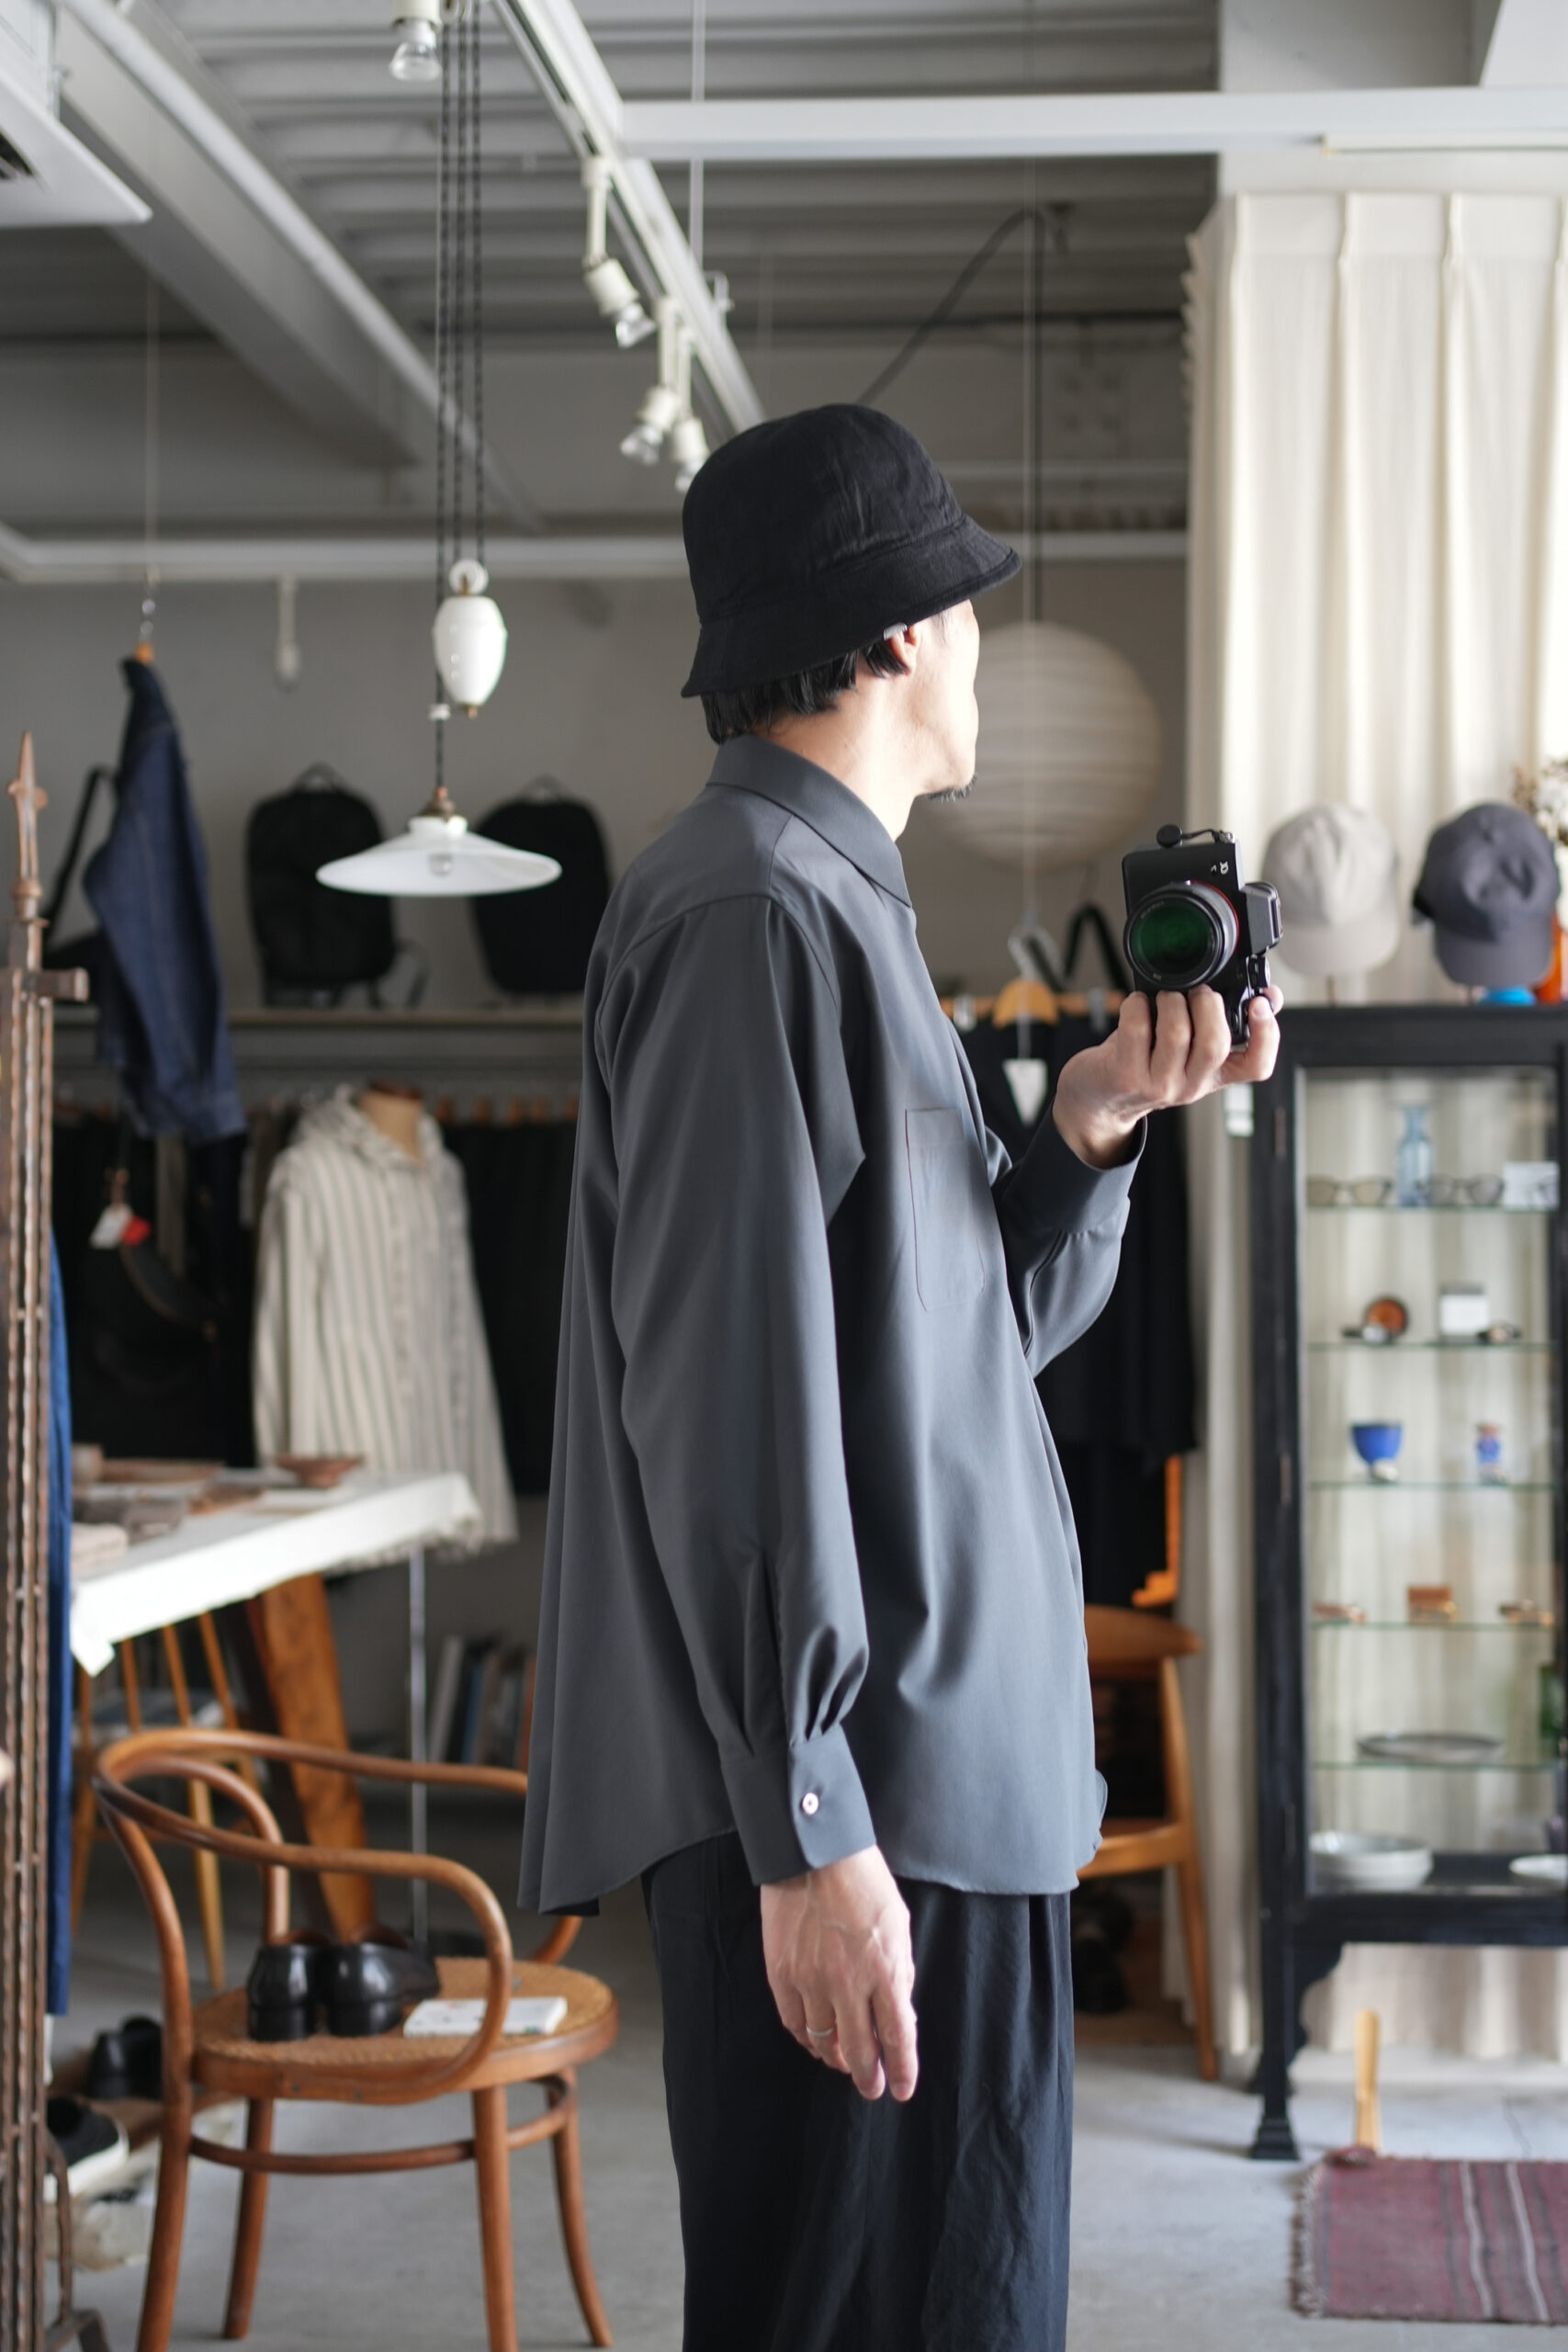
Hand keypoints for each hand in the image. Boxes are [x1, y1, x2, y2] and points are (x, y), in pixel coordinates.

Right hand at [761, 1846, 917, 2102]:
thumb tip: (899, 2017)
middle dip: (867, 2077)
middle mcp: (849, 1984)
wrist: (815, 1854)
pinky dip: (804, 2038)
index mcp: (886, 1971)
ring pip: (823, 2041)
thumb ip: (900, 1974)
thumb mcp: (899, 1927)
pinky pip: (793, 2022)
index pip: (898, 2038)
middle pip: (859, 2051)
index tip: (901, 2089)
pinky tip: (812, 2040)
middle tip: (870, 2087)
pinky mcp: (782, 1974)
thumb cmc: (865, 1883)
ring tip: (841, 2063)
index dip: (901, 2070)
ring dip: (835, 2059)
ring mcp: (811, 1981)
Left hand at [1052, 983, 1282, 1168]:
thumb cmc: (1146, 1063)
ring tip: (1163, 997)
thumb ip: (1220, 1024)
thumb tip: (1266, 994)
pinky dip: (1137, 1004)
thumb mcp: (1189, 1051)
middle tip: (1196, 991)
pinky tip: (1136, 1004)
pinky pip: (1137, 1028)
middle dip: (1206, 1004)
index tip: (1260, 1004)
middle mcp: (1191, 1085)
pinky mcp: (1126, 1076)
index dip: (1267, 1034)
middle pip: (1214, 1045)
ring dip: (1170, 1000)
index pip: (1258, 1066)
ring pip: (1176, 1034)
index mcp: (1215, 1075)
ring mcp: (1159, 1084)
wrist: (1100, 1098)